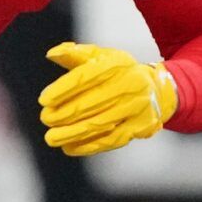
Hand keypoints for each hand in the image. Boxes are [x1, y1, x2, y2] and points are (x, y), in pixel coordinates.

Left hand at [37, 42, 176, 155]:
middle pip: (92, 102)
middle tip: (45, 119)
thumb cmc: (119, 73)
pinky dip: (88, 146)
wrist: (157, 90)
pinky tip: (69, 147)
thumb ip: (75, 54)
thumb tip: (52, 54)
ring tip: (51, 138)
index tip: (44, 99)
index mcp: (118, 64)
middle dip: (64, 113)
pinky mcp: (140, 127)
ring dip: (72, 133)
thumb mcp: (101, 57)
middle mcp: (131, 85)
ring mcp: (137, 108)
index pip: (86, 77)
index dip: (63, 89)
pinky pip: (111, 140)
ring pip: (100, 124)